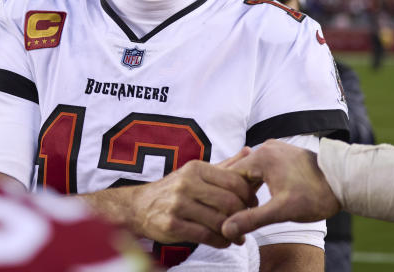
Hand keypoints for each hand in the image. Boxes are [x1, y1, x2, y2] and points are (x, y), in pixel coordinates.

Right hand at [84, 148, 258, 248]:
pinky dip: (220, 241)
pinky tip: (224, 242)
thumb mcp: (197, 172)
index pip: (234, 180)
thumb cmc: (175, 189)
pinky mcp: (171, 224)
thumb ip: (225, 165)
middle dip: (243, 214)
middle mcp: (186, 183)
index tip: (253, 204)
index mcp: (196, 168)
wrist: (139, 206)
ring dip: (233, 231)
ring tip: (238, 235)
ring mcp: (177, 204)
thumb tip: (248, 151)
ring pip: (218, 220)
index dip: (249, 194)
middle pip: (229, 201)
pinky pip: (205, 236)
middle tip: (248, 220)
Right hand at [220, 139, 340, 242]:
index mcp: (262, 156)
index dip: (225, 197)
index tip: (225, 215)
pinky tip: (258, 199)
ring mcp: (275, 150)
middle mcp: (266, 148)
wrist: (343, 182)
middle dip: (235, 194)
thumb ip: (252, 218)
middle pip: (238, 172)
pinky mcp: (282, 155)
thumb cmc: (316, 195)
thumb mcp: (282, 211)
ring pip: (249, 171)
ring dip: (246, 189)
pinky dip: (257, 183)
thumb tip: (226, 228)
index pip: (228, 175)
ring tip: (245, 210)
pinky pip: (261, 168)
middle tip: (233, 216)